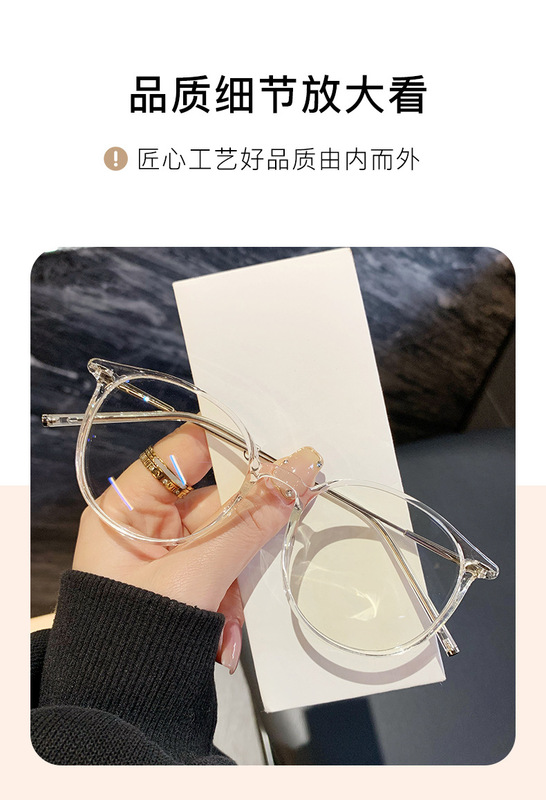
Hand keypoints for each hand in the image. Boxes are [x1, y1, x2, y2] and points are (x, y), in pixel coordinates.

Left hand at [73, 422, 322, 672]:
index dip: (231, 448)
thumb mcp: (197, 572)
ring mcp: (167, 558)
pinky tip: (223, 636)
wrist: (122, 710)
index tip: (278, 451)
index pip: (184, 452)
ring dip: (237, 577)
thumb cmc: (136, 632)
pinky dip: (230, 602)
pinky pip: (224, 573)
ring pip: (226, 540)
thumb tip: (299, 467)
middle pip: (214, 501)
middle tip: (289, 509)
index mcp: (126, 508)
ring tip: (226, 612)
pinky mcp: (187, 586)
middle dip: (245, 528)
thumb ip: (251, 519)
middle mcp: (145, 526)